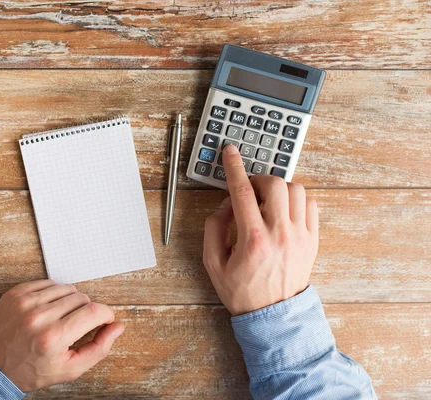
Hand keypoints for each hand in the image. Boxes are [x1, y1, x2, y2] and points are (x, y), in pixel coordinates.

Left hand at [0, 280, 124, 391]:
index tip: (104, 321)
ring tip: (62, 318)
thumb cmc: (30, 371)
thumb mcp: (69, 369)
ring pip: (67, 288)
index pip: (94, 312)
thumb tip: (117, 327)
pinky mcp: (16, 293)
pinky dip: (54, 294)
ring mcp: (25, 302)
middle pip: (82, 298)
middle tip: (78, 326)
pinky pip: (49, 283)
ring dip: (71, 301)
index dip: (106, 315)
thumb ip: (98, 348)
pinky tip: (49, 309)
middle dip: (87, 311)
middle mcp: (39, 317)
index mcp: (53, 338)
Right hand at [203, 144, 318, 315]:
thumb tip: (225, 203)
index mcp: (252, 239)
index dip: (234, 167)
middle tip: (249, 189)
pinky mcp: (312, 240)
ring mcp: (300, 236)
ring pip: (296, 190)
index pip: (242, 191)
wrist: (273, 316)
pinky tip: (284, 210)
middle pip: (274, 184)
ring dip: (278, 188)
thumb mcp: (213, 262)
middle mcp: (280, 233)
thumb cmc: (242, 291)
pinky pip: (311, 205)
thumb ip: (214, 227)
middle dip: (258, 179)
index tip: (230, 151)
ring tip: (267, 201)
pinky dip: (296, 199)